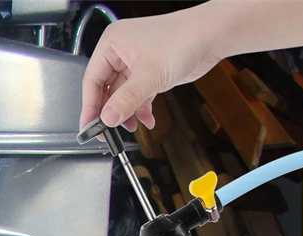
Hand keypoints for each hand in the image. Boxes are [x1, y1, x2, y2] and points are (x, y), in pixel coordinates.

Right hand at [79, 8, 222, 132]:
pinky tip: (147, 119)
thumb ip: (126, 100)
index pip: (92, 81)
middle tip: (107, 132)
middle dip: (110, 112)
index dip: (90, 107)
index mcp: (112, 43)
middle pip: (105, 90)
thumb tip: (107, 119)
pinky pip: (136, 96)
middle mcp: (120, 52)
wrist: (213, 35)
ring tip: (130, 126)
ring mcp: (134, 62)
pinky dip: (140, 109)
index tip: (89, 127)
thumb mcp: (149, 75)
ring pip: (121, 96)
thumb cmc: (184, 39)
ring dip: (126, 113)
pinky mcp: (148, 72)